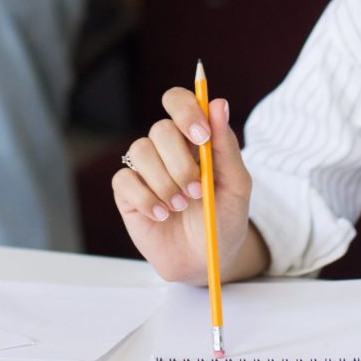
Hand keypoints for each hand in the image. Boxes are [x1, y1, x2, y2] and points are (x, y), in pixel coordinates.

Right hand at [111, 90, 251, 285]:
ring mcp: (144, 169)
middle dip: (180, 163)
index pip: (178, 101)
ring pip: (140, 152)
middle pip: (160, 129)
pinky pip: (125, 180)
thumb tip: (218, 104)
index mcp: (192, 137)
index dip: (185, 110)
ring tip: (180, 206)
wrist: (207, 259)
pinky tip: (162, 215)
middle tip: (196, 191)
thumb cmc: (223, 219)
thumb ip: (226, 146)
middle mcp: (165, 148)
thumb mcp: (236, 185)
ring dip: (165, 183)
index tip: (202, 136)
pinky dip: (147, 199)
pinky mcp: (127, 192)